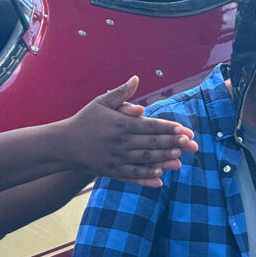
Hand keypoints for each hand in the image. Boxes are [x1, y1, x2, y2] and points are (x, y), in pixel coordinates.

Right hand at [65, 76, 197, 186]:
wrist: (64, 144)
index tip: (184, 130)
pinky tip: (160, 178)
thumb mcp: (101, 102)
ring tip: (180, 160)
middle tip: (192, 145)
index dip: (169, 128)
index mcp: (120, 124)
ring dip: (164, 160)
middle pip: (152, 143)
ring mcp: (116, 158)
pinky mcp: (111, 172)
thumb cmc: (85, 120)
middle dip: (173, 144)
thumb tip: (136, 78)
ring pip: (145, 160)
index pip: (150, 126)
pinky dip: (146, 178)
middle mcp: (120, 142)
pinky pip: (132, 176)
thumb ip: (121, 93)